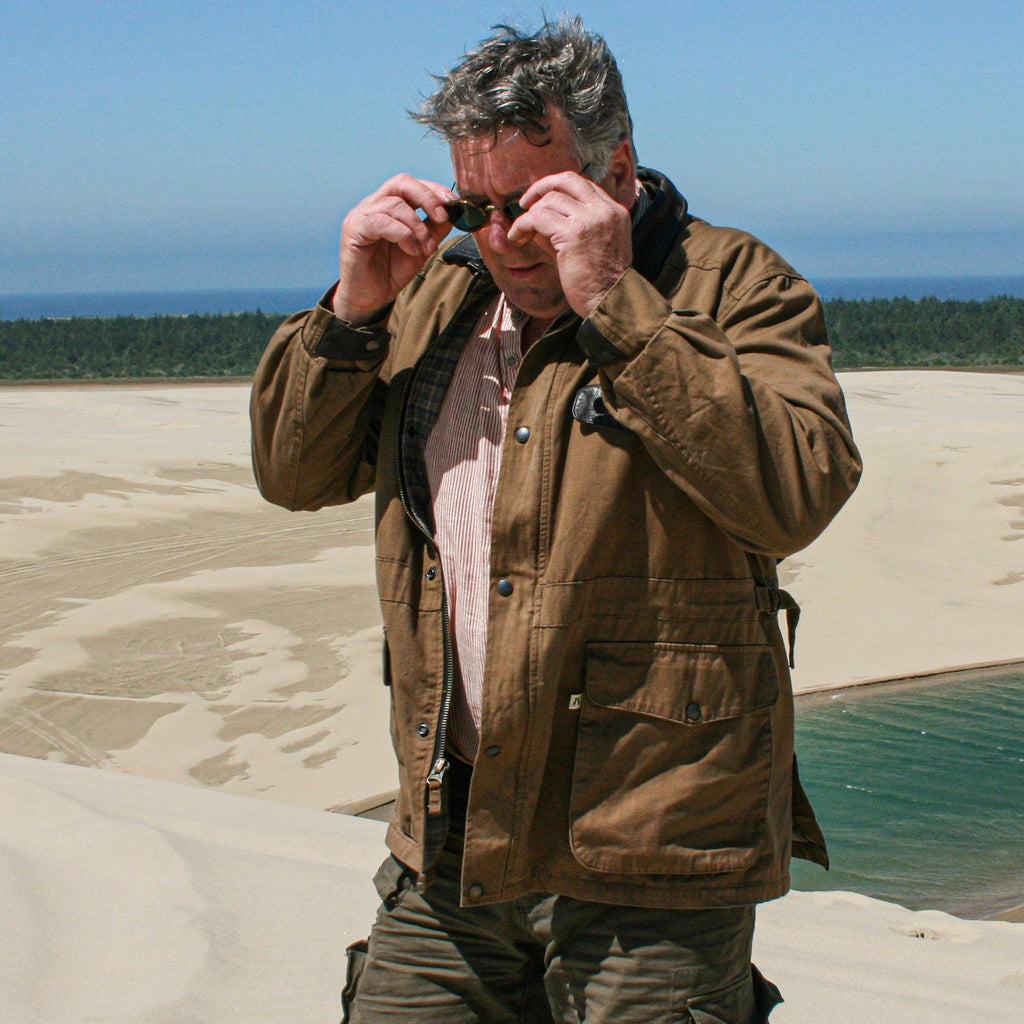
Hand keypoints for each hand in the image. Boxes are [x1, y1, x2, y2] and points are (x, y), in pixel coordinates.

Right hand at [333, 175, 454, 322]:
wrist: (370, 297)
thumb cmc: (391, 271)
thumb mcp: (421, 247)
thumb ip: (435, 229)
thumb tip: (454, 213)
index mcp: (390, 205)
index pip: (411, 185)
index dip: (433, 190)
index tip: (453, 203)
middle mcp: (374, 204)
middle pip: (401, 183)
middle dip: (427, 197)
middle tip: (442, 217)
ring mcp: (362, 214)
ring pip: (395, 204)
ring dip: (417, 226)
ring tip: (425, 248)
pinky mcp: (354, 228)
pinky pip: (381, 221)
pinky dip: (402, 234)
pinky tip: (411, 250)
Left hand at [507, 171, 632, 317]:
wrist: (611, 302)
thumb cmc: (600, 284)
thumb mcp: (590, 248)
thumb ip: (567, 229)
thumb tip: (537, 218)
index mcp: (614, 211)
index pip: (583, 185)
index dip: (558, 189)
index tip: (542, 202)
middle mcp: (604, 210)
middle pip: (567, 180)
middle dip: (541, 188)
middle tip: (525, 203)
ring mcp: (590, 219)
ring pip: (550, 199)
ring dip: (529, 214)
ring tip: (521, 233)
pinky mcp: (573, 233)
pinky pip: (538, 218)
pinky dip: (522, 225)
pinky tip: (515, 237)